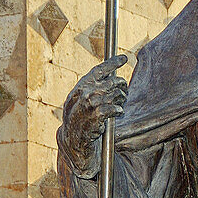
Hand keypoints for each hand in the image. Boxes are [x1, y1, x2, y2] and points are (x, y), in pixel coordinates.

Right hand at [61, 55, 127, 172]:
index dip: (112, 63)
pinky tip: (117, 113)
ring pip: (114, 95)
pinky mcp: (93, 116)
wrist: (73, 139)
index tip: (124, 58)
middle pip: (111, 82)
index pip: (98, 70)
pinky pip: (113, 108)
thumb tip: (114, 78)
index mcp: (81, 86)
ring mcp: (87, 104)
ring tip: (120, 105)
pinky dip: (118, 110)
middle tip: (124, 93)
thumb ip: (96, 88)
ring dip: (121, 99)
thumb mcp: (84, 100)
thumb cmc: (82, 118)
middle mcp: (83, 92)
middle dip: (121, 86)